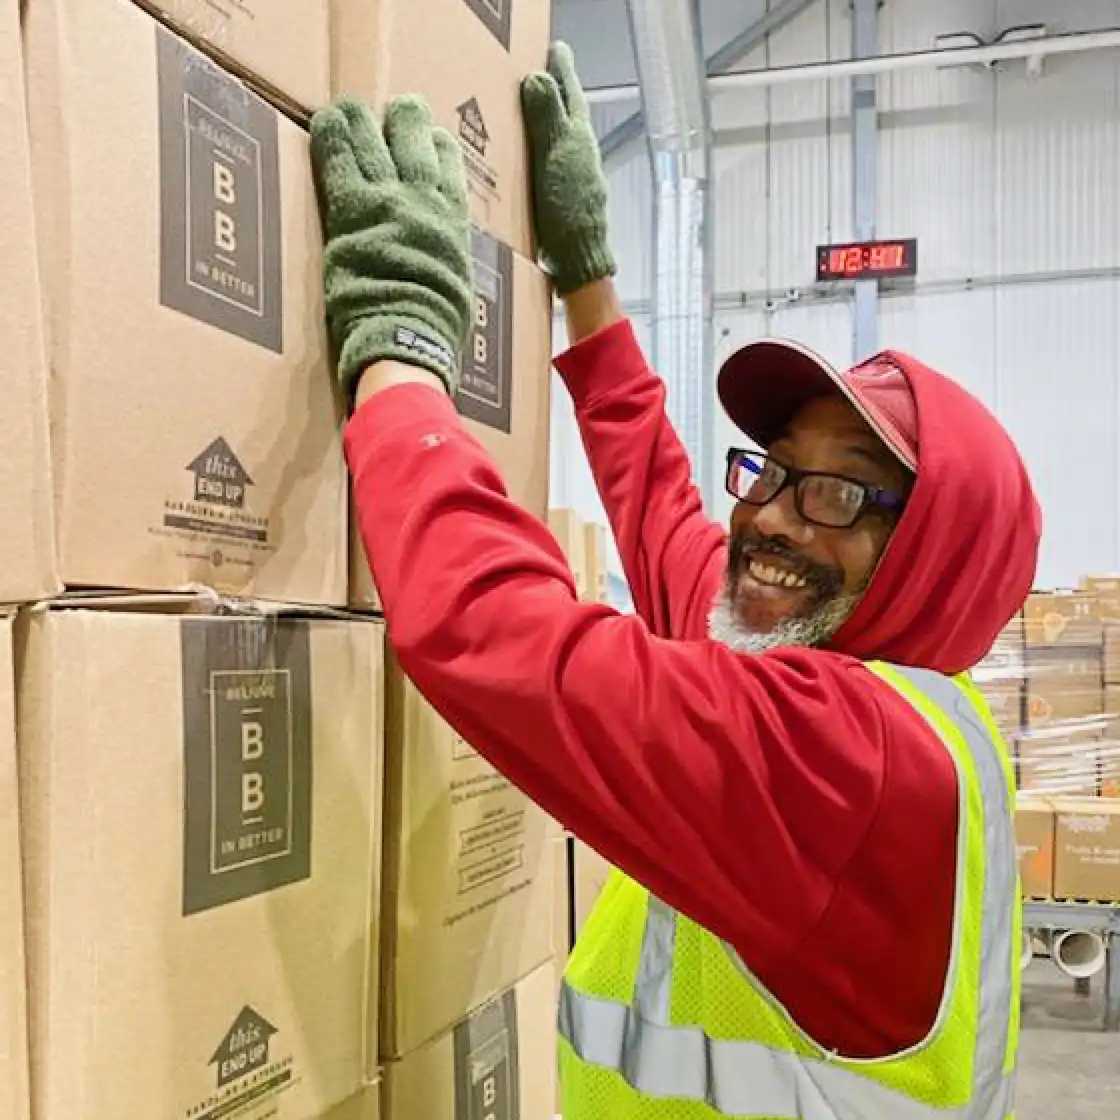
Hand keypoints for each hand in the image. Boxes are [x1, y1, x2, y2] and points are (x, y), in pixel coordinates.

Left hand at [310, 96, 472, 397]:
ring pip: (375, 140)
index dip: (437, 144)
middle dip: (405, 119)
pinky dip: (332, 135)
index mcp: (453, 221)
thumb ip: (447, 262)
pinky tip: (326, 119)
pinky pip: (339, 159)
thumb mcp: (458, 289)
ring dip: (363, 119)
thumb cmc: (436, 328)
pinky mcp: (351, 208)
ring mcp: (386, 200)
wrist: (408, 337)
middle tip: (396, 110)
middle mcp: (423, 200)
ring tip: (352, 108)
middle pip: (414, 139)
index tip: (430, 135)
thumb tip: (441, 268)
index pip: (449, 164)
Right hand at [521, 42, 615, 294]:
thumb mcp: (554, 157)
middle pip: (568, 115)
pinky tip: (531, 158)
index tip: (555, 50)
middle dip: (556, 94)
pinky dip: (542, 151)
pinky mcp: (566, 201)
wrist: (577, 261)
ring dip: (548, 123)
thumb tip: (539, 77)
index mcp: (579, 139)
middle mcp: (582, 156)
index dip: (561, 72)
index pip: (570, 94)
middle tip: (543, 72)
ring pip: (561, 139)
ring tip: (532, 110)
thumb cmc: (568, 210)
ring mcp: (576, 180)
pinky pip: (552, 163)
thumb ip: (547, 118)